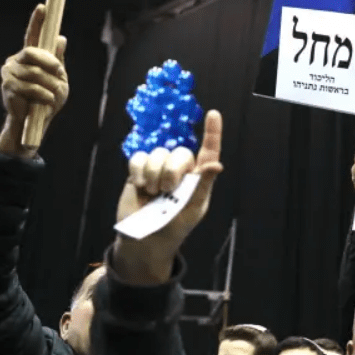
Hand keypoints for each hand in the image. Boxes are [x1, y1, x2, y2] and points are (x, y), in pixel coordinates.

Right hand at [0, 4, 67, 155]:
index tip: (44, 7)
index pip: (32, 35)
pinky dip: (43, 95)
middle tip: (59, 72)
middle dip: (49, 62)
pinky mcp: (7, 87)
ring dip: (49, 85)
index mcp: (30, 57)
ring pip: (34, 73)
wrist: (36, 122)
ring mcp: (9, 73)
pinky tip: (45, 101)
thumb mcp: (59, 79)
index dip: (37, 21)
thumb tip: (61, 38)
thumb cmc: (48, 99)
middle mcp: (16, 61)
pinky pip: (30, 88)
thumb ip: (58, 61)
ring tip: (52, 95)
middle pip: (32, 52)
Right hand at [113, 110, 223, 283]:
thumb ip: (203, 185)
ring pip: (158, 153)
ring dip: (154, 174)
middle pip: (180, 152)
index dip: (212, 133)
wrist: (145, 239)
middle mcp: (180, 170)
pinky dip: (138, 170)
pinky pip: (139, 157)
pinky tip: (139, 185)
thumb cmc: (174, 227)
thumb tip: (216, 164)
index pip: (208, 151)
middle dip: (172, 170)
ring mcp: (159, 169)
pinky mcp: (139, 171)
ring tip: (153, 193)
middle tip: (167, 191)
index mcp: (199, 178)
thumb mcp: (193, 208)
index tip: (213, 114)